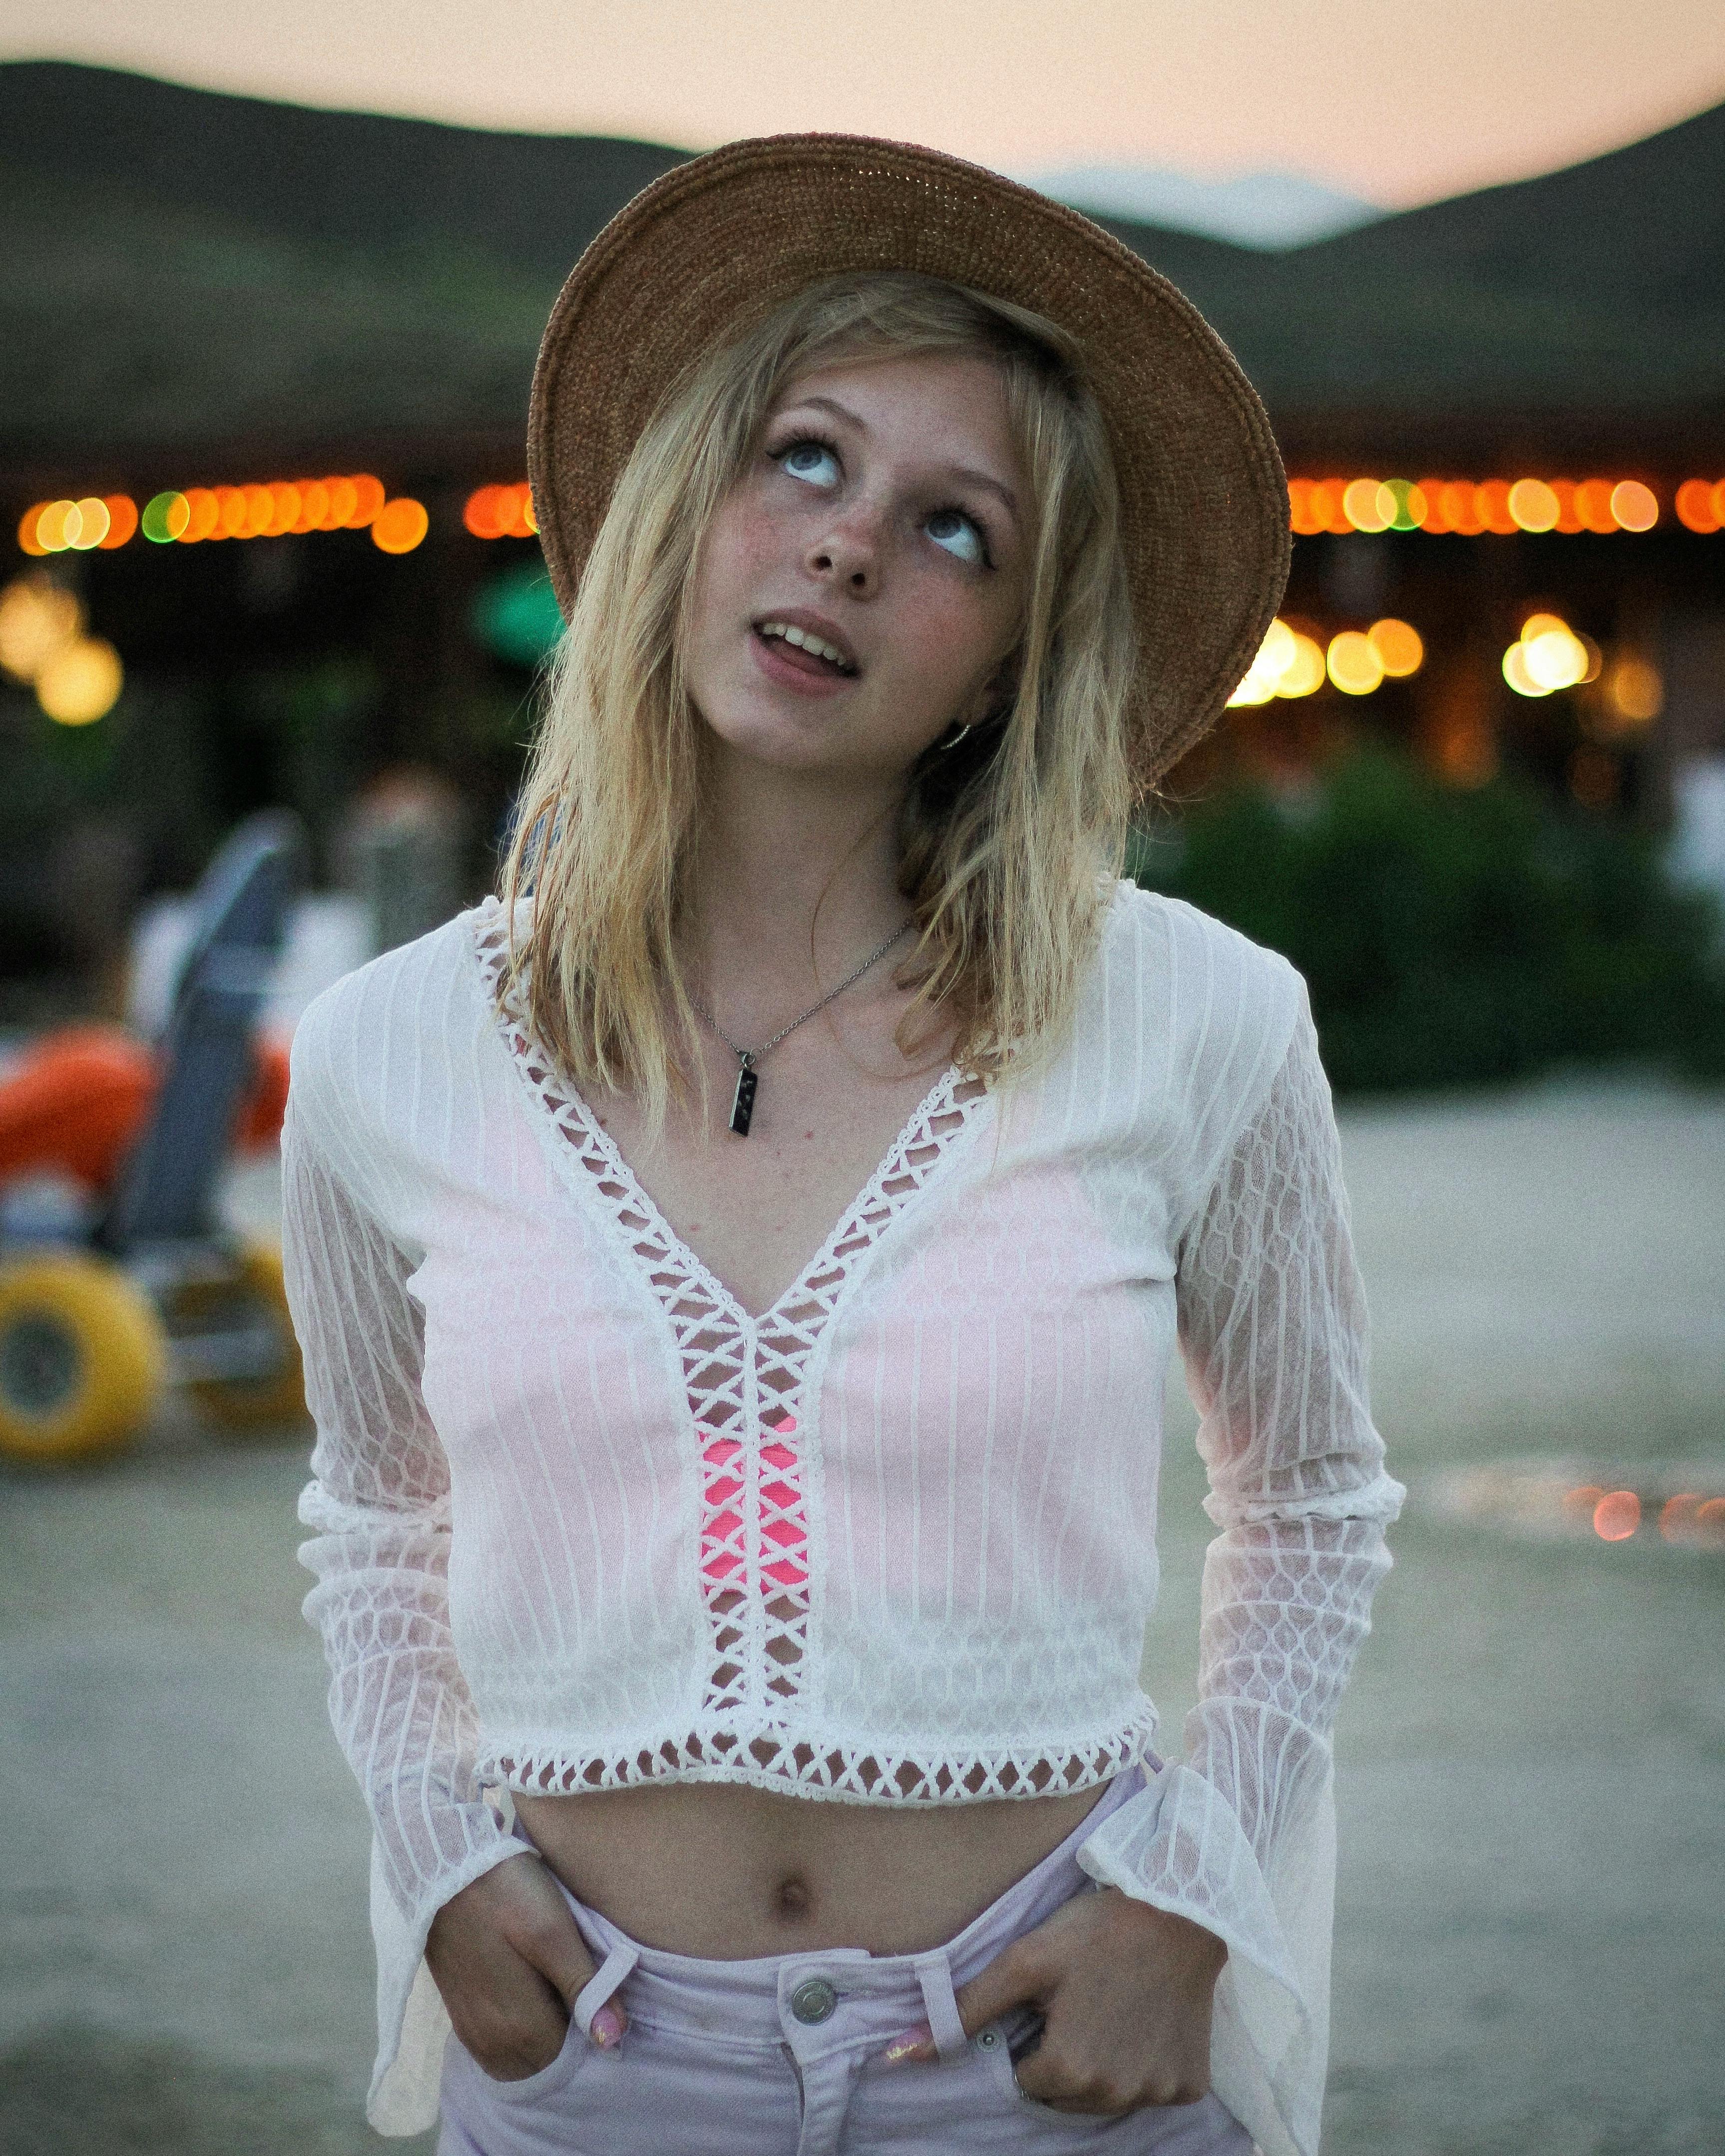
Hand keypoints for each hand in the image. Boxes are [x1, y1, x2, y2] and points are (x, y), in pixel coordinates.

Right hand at [424, 1851, 625, 2080]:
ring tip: (554, 1983)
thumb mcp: (554, 1931)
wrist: (444, 1866)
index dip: (591, 2027)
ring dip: (543, 2033)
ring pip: (522, 2057)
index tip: (598, 1992)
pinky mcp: (459, 2015)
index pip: (573, 2056)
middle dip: (567, 2034)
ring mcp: (471, 2031)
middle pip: (547, 2060)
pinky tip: (529, 1991)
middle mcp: (492, 2042)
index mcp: (520, 2027)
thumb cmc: (507, 1893)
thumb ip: (584, 1986)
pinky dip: (518, 2031)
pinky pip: (498, 2046)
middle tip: (579, 1985)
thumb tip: (612, 2040)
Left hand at [884, 1888, 1224, 2113]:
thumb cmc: (1095, 1929)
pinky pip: (1154, 2088)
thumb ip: (963, 2011)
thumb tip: (897, 2055)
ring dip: (1103, 2062)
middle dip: (1066, 2054)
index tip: (1052, 2000)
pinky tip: (1147, 2017)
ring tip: (1113, 2005)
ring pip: (1107, 2095)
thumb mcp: (1023, 1962)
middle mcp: (1113, 2096)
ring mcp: (1155, 2094)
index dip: (1033, 2035)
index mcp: (1066, 2072)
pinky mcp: (1190, 2086)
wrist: (1179, 1907)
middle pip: (1066, 2093)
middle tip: (1082, 1999)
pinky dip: (1147, 2062)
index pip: (1026, 2078)